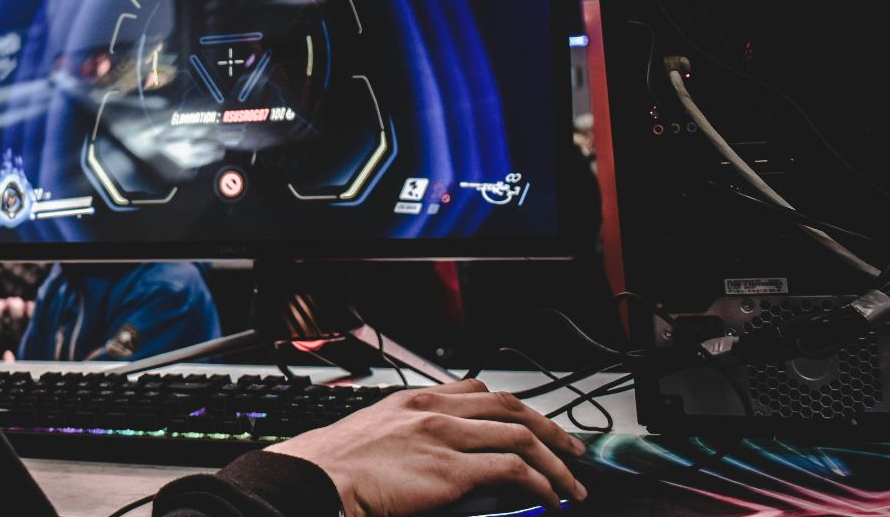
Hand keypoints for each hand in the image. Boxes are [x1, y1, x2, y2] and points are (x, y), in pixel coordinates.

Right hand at [266, 379, 587, 516]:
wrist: (318, 479)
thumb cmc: (338, 467)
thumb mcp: (379, 435)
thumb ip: (419, 436)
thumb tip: (451, 455)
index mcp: (415, 400)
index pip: (479, 390)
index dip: (515, 408)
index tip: (532, 424)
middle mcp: (435, 411)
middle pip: (510, 408)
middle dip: (550, 429)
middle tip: (571, 450)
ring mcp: (446, 437)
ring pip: (521, 436)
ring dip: (556, 462)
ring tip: (570, 484)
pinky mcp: (453, 471)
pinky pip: (514, 470)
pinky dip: (541, 484)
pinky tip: (549, 498)